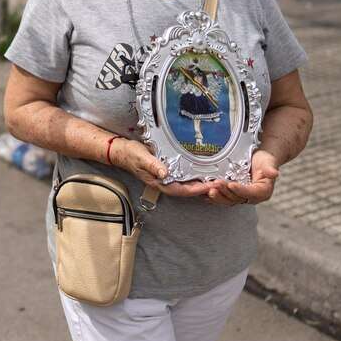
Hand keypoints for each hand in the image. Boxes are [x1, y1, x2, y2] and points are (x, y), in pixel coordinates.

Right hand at [109, 137, 224, 198]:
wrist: (122, 151)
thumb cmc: (131, 154)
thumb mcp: (141, 157)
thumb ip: (153, 165)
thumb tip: (165, 173)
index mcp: (159, 182)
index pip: (180, 190)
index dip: (195, 189)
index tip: (209, 186)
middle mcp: (164, 181)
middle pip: (186, 189)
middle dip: (202, 188)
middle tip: (218, 183)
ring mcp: (166, 177)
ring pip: (186, 184)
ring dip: (200, 183)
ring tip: (215, 179)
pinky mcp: (167, 170)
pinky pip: (183, 176)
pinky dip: (194, 175)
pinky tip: (202, 171)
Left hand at [207, 150, 279, 206]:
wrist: (259, 159)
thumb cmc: (265, 159)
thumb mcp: (269, 161)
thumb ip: (270, 168)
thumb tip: (275, 173)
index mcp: (263, 192)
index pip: (251, 193)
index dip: (241, 190)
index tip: (231, 184)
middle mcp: (252, 197)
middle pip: (237, 198)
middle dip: (225, 192)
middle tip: (216, 184)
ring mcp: (241, 197)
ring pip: (229, 200)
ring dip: (218, 196)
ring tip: (209, 189)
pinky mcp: (233, 195)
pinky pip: (223, 198)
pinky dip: (214, 198)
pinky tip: (206, 195)